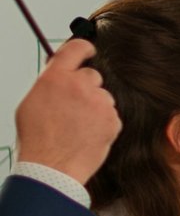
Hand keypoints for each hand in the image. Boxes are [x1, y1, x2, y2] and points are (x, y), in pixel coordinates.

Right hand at [15, 39, 118, 184]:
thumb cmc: (37, 139)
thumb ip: (50, 84)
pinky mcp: (113, 119)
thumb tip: (60, 74)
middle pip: (92, 76)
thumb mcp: (32, 103)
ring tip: (77, 126)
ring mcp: (99, 102)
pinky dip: (103, 123)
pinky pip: (110, 115)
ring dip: (94, 107)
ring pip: (102, 97)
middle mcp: (80, 85)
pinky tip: (87, 135)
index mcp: (56, 78)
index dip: (84, 48)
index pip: (76, 48)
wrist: (52, 167)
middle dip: (85, 88)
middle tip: (73, 107)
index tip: (88, 51)